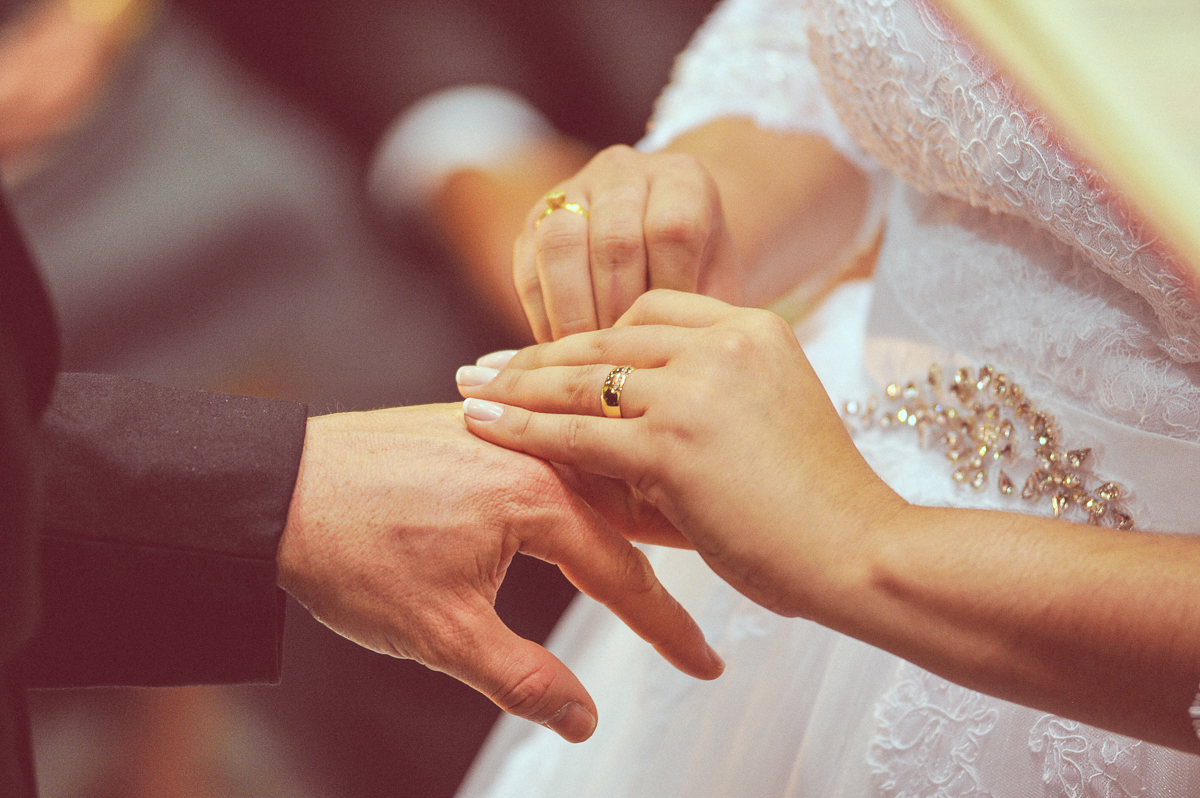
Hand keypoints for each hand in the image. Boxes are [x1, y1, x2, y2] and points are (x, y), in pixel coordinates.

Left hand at [276, 402, 721, 742]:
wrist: (274, 485)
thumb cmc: (350, 549)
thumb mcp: (440, 632)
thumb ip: (520, 678)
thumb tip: (583, 720)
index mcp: (538, 500)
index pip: (625, 577)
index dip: (668, 631)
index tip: (706, 666)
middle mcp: (534, 453)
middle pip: (624, 517)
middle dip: (670, 568)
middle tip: (713, 603)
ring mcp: (505, 431)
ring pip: (592, 479)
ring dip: (633, 518)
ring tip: (672, 548)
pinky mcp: (476, 425)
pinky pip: (554, 454)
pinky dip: (587, 485)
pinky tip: (590, 495)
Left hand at [458, 291, 903, 619]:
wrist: (860, 552)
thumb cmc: (817, 507)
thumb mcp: (768, 423)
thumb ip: (705, 405)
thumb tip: (629, 419)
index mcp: (754, 328)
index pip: (649, 311)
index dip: (588, 332)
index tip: (546, 350)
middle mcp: (724, 343)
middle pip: (605, 338)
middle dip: (535, 354)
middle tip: (482, 367)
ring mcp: (698, 388)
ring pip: (582, 379)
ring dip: (517, 387)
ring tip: (470, 393)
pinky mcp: (674, 443)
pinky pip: (576, 433)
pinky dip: (523, 431)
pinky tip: (484, 429)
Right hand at [515, 145, 741, 342]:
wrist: (665, 239)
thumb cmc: (697, 271)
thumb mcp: (716, 282)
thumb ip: (700, 310)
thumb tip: (674, 357)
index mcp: (681, 179)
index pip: (671, 230)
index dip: (666, 290)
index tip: (667, 335)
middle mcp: (624, 172)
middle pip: (614, 239)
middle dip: (616, 309)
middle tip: (621, 357)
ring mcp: (573, 190)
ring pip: (560, 244)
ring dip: (571, 311)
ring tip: (586, 355)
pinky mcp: (534, 220)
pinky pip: (526, 267)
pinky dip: (540, 314)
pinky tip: (560, 347)